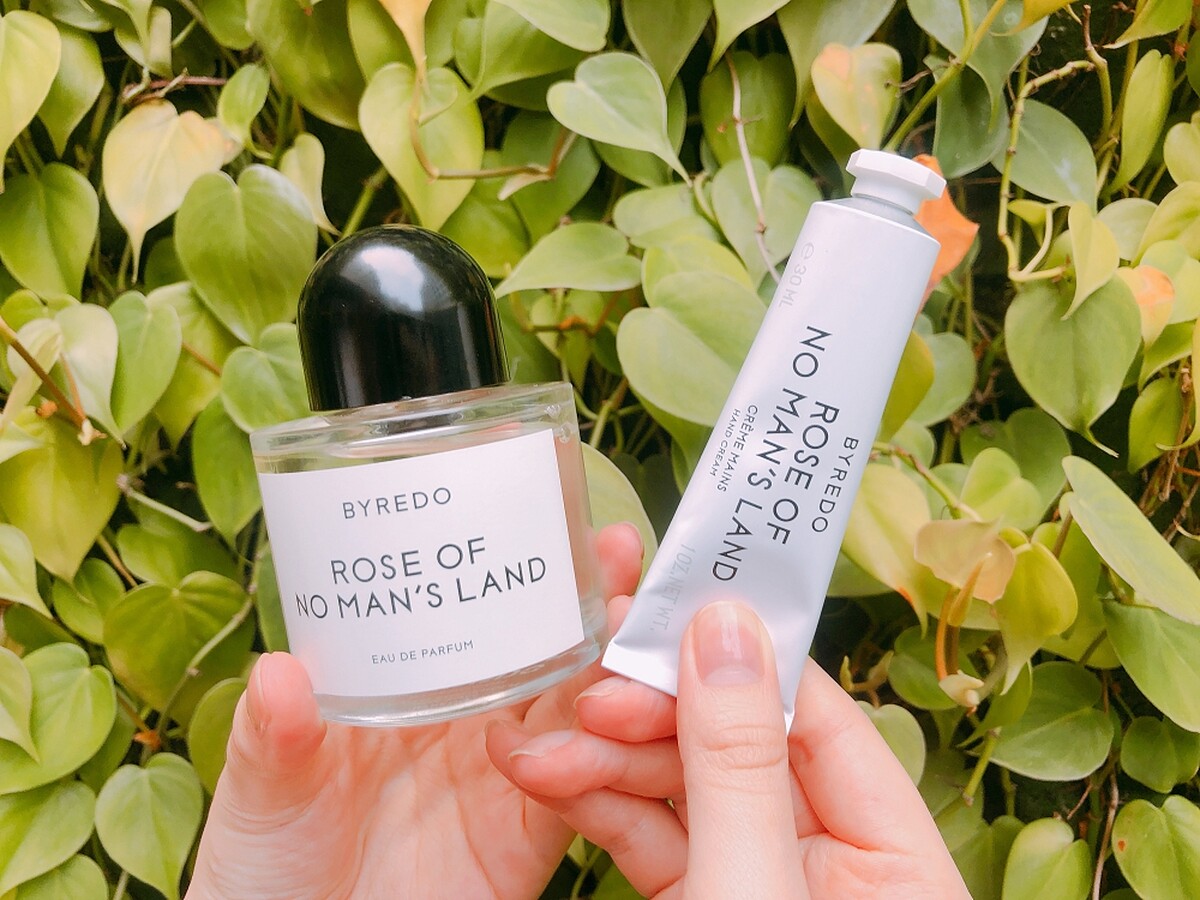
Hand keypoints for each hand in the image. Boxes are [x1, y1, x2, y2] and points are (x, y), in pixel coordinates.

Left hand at [187, 522, 642, 899]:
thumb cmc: (268, 867)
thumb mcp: (263, 794)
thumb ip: (272, 739)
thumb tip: (278, 671)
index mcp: (411, 688)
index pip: (479, 614)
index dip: (519, 567)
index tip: (551, 519)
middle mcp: (469, 722)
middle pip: (549, 647)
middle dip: (592, 595)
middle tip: (617, 551)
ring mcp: (508, 776)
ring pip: (585, 707)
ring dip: (618, 666)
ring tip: (639, 630)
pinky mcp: (531, 837)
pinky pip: (590, 791)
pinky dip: (613, 757)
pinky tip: (623, 725)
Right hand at [488, 601, 968, 898]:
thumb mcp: (751, 893)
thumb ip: (738, 764)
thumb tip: (729, 627)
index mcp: (892, 858)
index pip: (815, 717)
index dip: (740, 658)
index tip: (662, 617)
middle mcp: (835, 862)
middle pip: (740, 745)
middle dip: (651, 720)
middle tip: (578, 700)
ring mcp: (767, 883)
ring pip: (688, 790)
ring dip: (610, 764)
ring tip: (535, 754)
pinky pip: (660, 839)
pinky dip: (605, 809)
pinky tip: (552, 784)